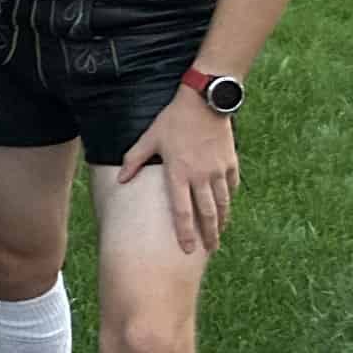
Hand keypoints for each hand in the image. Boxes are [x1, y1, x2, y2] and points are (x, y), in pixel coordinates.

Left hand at [118, 89, 239, 255]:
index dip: (185, 233)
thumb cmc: (172, 120)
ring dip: (221, 220)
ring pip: (223, 203)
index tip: (187, 249)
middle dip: (209, 235)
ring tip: (219, 233)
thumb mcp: (149, 138)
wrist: (204, 102)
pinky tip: (227, 206)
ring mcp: (218, 170)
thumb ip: (134, 160)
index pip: (182, 211)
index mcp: (178, 173)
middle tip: (209, 249)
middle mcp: (201, 176)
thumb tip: (121, 180)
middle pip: (207, 213)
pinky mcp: (230, 162)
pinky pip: (231, 186)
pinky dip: (229, 198)